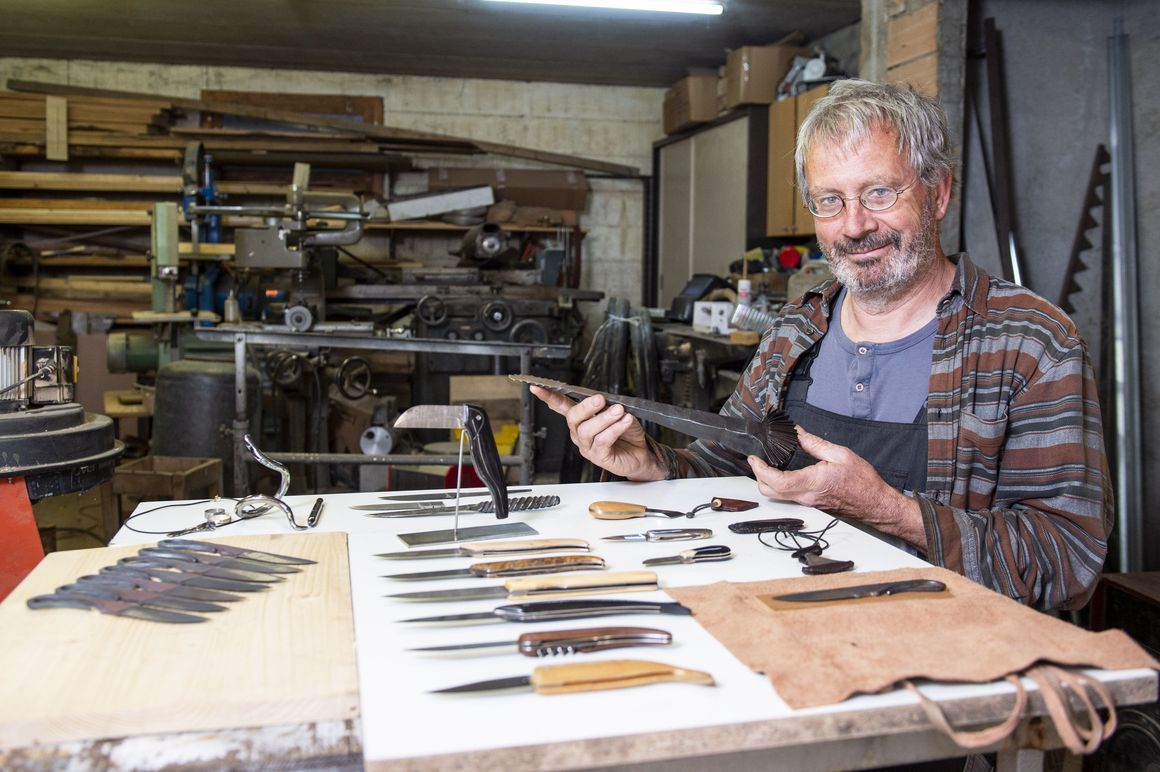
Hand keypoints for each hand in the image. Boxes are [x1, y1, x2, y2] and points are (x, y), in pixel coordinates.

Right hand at [530, 385, 665, 480]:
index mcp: (581, 420)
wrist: (641, 453)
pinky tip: (625, 422)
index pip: (561, 406)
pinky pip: (602, 441)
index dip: (549, 397)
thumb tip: (603, 400)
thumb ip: (608, 406)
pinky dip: (614, 429)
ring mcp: (587, 446)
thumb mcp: (618, 412)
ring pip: (587, 430)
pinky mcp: (599, 457)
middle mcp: (580, 433)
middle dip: (586, 407)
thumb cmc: (628, 433)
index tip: (537, 387)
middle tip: (601, 399)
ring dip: (605, 418)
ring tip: (619, 411)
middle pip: (573, 418)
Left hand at [747, 426, 926, 548]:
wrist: (875, 503)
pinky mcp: (810, 504)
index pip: (777, 481)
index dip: (761, 470)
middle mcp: (806, 496)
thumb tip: (797, 433)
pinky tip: (783, 473)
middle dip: (759, 475)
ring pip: (777, 496)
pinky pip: (787, 497)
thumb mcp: (840, 454)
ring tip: (768, 464)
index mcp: (812, 482)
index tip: (754, 458)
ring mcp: (807, 502)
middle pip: (770, 491)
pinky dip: (779, 486)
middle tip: (758, 459)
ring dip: (767, 481)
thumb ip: (814, 443)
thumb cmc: (863, 481)